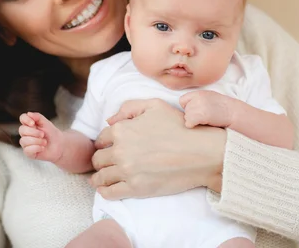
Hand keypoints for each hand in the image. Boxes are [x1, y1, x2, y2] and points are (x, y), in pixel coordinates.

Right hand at [19, 112, 63, 162]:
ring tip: (45, 142)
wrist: (59, 145)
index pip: (22, 118)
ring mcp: (26, 143)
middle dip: (34, 132)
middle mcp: (25, 134)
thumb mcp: (46, 123)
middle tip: (43, 134)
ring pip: (23, 141)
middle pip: (22, 130)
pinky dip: (36, 148)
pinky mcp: (28, 152)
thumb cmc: (51, 133)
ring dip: (36, 141)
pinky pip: (27, 150)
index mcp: (29, 125)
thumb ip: (38, 117)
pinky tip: (42, 147)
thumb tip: (28, 113)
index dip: (26, 120)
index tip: (33, 123)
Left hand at [91, 98, 226, 199]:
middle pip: (98, 158)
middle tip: (105, 162)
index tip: (107, 146)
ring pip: (101, 177)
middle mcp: (120, 150)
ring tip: (99, 178)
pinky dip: (104, 191)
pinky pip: (110, 193)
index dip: (104, 141)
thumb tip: (110, 120)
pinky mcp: (135, 189)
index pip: (102, 138)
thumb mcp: (155, 106)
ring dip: (98, 177)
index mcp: (122, 129)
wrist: (201, 152)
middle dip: (101, 159)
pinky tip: (105, 189)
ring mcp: (127, 171)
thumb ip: (129, 108)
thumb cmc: (180, 126)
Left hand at [179, 90, 236, 128]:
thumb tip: (187, 107)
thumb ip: (198, 99)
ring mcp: (199, 107)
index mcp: (199, 93)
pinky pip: (188, 123)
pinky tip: (202, 124)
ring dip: (193, 121)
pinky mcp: (201, 116)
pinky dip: (193, 125)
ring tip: (204, 120)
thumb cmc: (223, 107)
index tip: (195, 110)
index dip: (187, 107)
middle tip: (203, 116)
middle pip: (185, 110)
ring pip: (186, 117)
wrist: (234, 112)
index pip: (182, 100)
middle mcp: (197, 99)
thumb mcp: (209, 96)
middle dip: (191, 114)